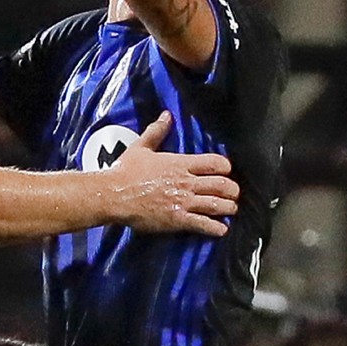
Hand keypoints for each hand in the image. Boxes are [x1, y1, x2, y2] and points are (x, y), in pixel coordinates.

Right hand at [106, 113, 238, 236]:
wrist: (113, 194)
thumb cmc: (125, 171)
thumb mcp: (140, 147)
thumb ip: (156, 132)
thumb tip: (166, 115)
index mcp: (180, 163)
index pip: (216, 163)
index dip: (225, 168)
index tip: (225, 172)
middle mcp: (186, 182)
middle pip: (223, 185)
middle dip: (232, 191)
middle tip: (233, 194)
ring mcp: (184, 201)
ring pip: (218, 205)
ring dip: (228, 208)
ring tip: (229, 210)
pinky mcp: (178, 219)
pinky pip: (204, 224)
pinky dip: (216, 228)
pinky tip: (221, 229)